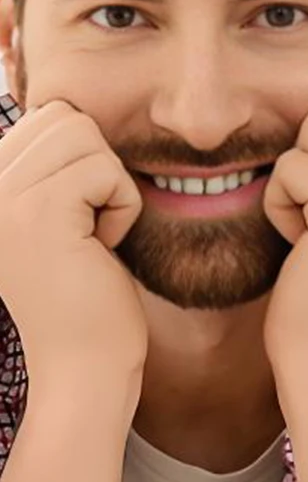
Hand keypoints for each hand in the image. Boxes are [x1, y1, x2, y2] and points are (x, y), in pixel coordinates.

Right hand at [0, 102, 146, 385]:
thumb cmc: (86, 304)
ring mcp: (1, 196)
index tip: (79, 222)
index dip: (86, 164)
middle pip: (64, 115)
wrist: (81, 370)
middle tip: (90, 229)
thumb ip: (50, 172)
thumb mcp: (60, 224)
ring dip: (110, 188)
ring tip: (92, 239)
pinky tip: (101, 248)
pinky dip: (123, 207)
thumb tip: (68, 112)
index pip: (45, 116)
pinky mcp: (35, 212)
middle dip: (98, 167)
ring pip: (84, 132)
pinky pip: (105, 169)